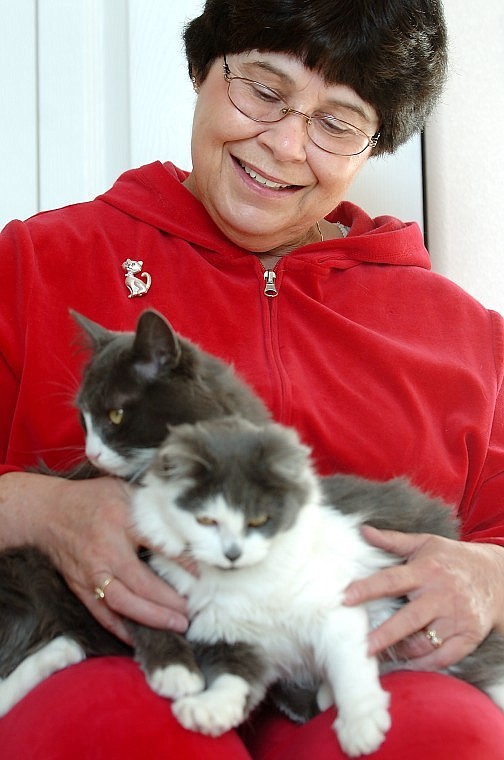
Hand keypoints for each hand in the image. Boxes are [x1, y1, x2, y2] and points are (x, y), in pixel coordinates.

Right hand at [3, 472, 188, 642]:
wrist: (48, 512)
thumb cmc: (93, 498)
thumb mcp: (124, 488)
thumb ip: (152, 501)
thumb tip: (186, 514)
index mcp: (121, 521)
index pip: (159, 544)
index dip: (183, 561)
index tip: (202, 574)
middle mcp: (107, 550)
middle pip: (142, 583)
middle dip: (169, 602)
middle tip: (192, 612)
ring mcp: (92, 573)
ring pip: (124, 604)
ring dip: (152, 618)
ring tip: (176, 626)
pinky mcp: (81, 587)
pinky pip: (103, 614)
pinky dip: (122, 628)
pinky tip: (142, 636)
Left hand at [343, 525, 503, 669]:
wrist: (496, 575)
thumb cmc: (452, 559)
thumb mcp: (424, 544)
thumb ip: (393, 541)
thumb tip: (363, 530)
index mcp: (426, 570)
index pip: (392, 580)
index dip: (368, 589)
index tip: (345, 598)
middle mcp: (441, 595)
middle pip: (409, 618)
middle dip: (385, 635)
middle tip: (362, 647)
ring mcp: (457, 618)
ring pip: (426, 642)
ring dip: (401, 653)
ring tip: (379, 658)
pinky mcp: (469, 636)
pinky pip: (445, 657)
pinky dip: (425, 664)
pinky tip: (407, 665)